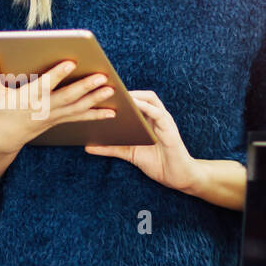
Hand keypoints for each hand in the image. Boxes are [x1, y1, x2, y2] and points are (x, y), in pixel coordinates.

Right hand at [0, 59, 116, 154]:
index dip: (57, 74)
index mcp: (28, 99)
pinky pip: (80, 117)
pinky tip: (112, 111)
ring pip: (78, 108)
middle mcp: (44, 108)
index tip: (71, 63)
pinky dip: (96, 114)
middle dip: (86, 87)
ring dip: (96, 100)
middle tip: (102, 77)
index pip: (45, 85)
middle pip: (68, 97)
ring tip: (111, 90)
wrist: (4, 138)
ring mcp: (54, 116)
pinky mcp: (60, 120)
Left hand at [85, 90, 200, 192]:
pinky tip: (133, 105)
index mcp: (148, 119)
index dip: (121, 93)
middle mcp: (156, 116)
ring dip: (135, 95)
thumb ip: (111, 148)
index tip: (102, 90)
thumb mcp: (129, 154)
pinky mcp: (169, 129)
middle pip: (142, 95)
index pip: (135, 100)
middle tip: (107, 88)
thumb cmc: (157, 163)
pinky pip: (158, 113)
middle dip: (126, 90)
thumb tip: (87, 146)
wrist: (178, 177)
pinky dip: (145, 107)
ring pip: (150, 99)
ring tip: (118, 94)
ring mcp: (164, 121)